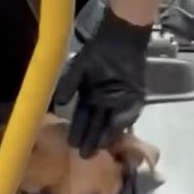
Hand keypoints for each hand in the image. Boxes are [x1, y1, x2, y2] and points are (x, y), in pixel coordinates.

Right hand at [53, 6, 152, 156]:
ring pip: (113, 122)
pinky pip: (130, 111)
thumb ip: (68, 85)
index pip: (82, 119)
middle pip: (97, 124)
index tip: (72, 145)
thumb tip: (57, 104)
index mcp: (89, 97)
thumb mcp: (77, 69)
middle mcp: (104, 102)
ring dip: (107, 135)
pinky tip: (117, 130)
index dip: (78, 132)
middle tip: (85, 156)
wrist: (120, 38)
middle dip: (91, 140)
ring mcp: (121, 100)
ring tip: (100, 148)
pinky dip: (125, 120)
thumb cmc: (97, 52)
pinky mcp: (136, 95)